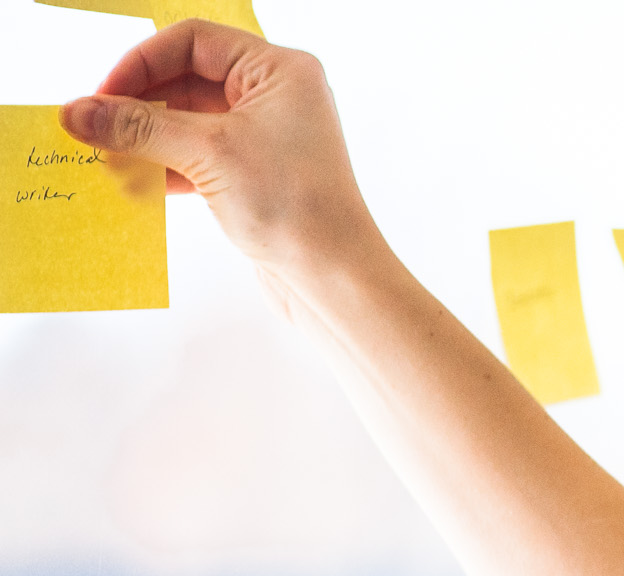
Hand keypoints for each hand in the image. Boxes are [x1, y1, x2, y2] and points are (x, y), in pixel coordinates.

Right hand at [61, 21, 387, 299]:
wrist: (336, 279)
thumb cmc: (296, 210)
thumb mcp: (207, 154)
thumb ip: (138, 128)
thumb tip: (79, 112)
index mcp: (281, 71)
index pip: (194, 41)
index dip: (142, 62)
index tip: (104, 94)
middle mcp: (279, 97)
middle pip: (189, 79)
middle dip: (141, 103)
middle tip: (96, 126)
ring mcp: (270, 137)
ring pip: (192, 120)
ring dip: (150, 137)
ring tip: (110, 156)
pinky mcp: (260, 175)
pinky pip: (203, 155)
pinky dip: (170, 164)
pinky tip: (139, 180)